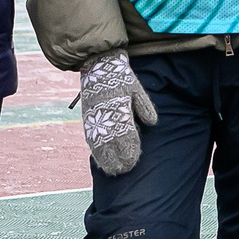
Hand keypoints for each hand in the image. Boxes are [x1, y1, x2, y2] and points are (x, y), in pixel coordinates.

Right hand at [78, 49, 156, 175]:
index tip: (134, 159)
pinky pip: (90, 139)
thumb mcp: (136, 89)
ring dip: (106, 158)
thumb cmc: (121, 79)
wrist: (98, 67)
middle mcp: (104, 116)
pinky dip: (96, 152)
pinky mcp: (87, 120)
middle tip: (127, 169)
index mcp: (118, 108)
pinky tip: (100, 161)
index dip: (129, 148)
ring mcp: (93, 119)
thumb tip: (152, 123)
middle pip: (111, 142)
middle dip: (119, 157)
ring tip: (114, 171)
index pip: (125, 133)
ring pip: (99, 143)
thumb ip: (144, 106)